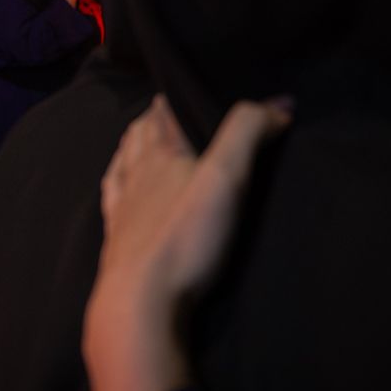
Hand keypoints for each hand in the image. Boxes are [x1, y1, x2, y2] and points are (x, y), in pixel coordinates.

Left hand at [83, 95, 291, 390]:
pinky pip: (112, 202)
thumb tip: (278, 103)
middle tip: (166, 110)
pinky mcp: (116, 243)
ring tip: (139, 138)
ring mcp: (120, 210)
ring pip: (122, 165)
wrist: (139, 303)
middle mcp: (134, 176)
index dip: (173, 98)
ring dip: (131, 147)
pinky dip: (115, 184)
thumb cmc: (185, 237)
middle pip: (139, 136)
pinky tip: (116, 188)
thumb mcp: (225, 178)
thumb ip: (248, 134)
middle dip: (152, 119)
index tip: (185, 87)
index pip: (162, 114)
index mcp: (159, 155)